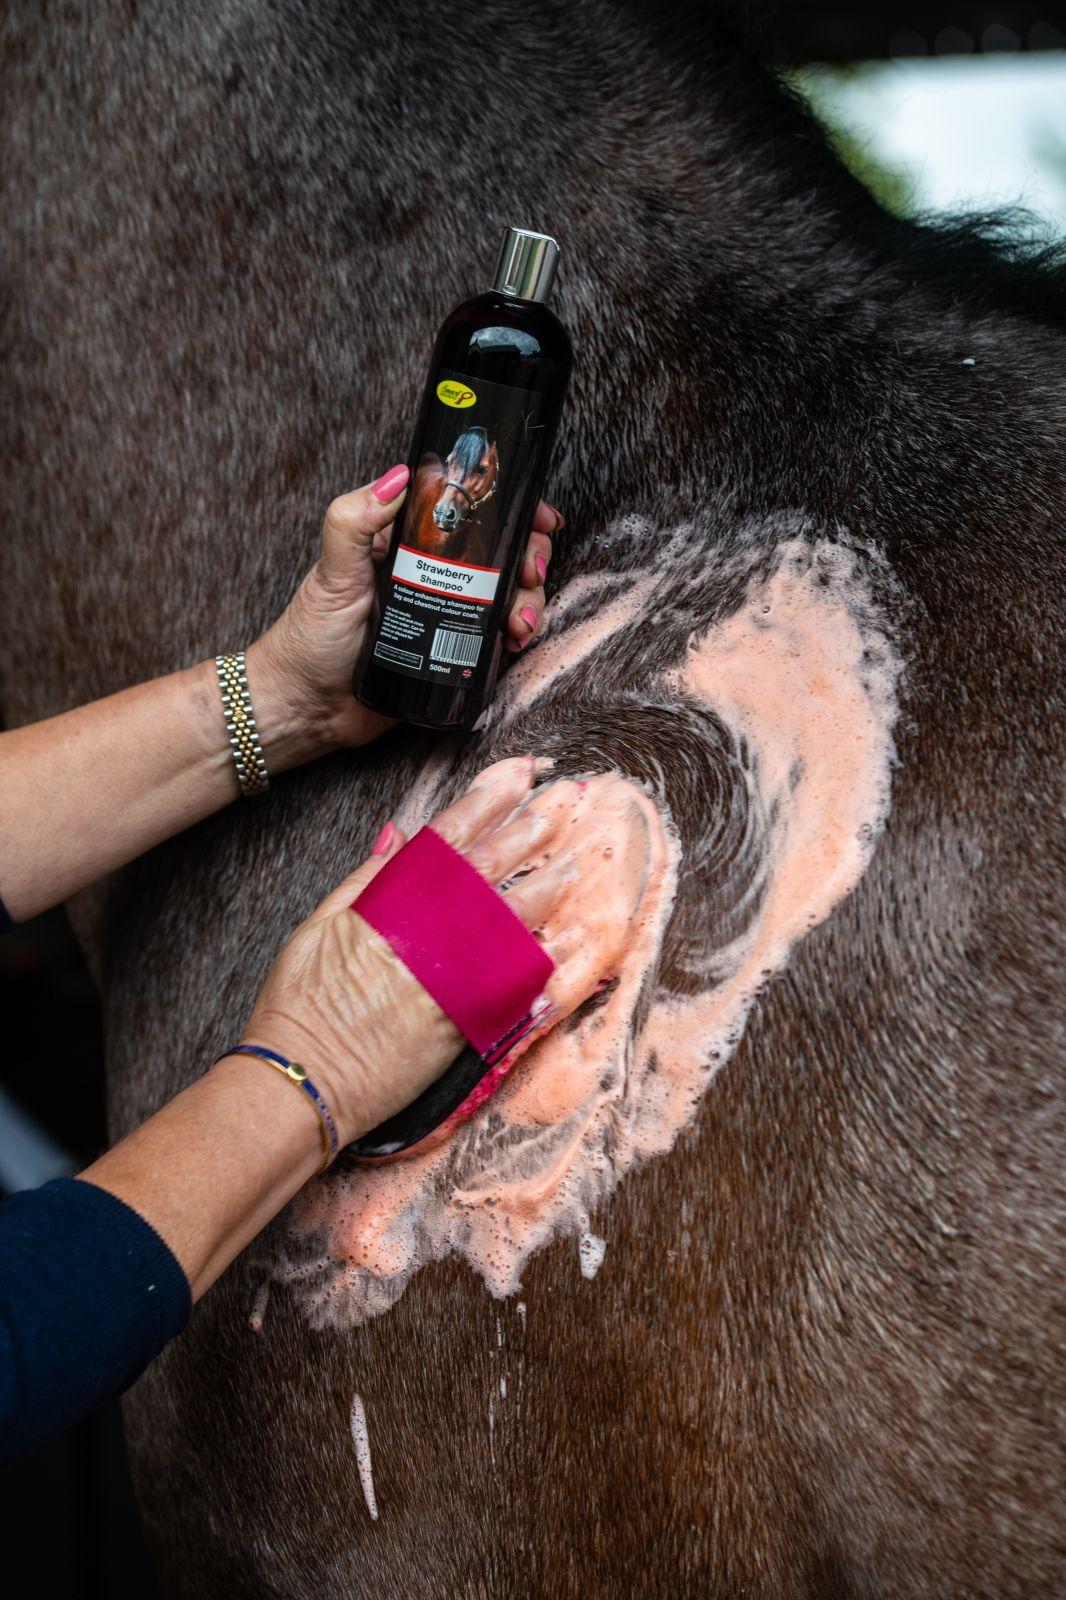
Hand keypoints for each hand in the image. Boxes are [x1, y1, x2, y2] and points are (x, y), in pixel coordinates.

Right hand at [238, 756, 581, 1145]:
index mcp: (386, 903)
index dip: (487, 799)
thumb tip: (398, 835)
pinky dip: (544, 954)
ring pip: (511, 918)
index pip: (447, 836)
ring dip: (546, 885)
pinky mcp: (465, 1021)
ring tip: (576, 860)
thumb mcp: (318, 928)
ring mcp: (448, 977)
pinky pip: (515, 980)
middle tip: (563, 799)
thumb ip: (365, 880)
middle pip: (488, 868)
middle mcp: (423, 933)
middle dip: (529, 828)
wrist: (301, 1082)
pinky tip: (567, 935)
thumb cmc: (298, 1008)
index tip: (518, 774)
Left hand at [245, 466, 562, 766]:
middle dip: (528, 557)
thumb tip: (396, 477)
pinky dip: (517, 633)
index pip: (465, 510)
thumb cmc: (309, 639)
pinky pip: (498, 635)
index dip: (509, 509)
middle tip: (530, 573)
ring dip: (528, 600)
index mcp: (405, 543)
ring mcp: (447, 612)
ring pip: (507, 593)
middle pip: (499, 551)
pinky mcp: (454, 650)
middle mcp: (431, 573)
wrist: (308, 709)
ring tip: (518, 622)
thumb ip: (353, 521)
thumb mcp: (331, 574)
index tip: (537, 517)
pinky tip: (515, 640)